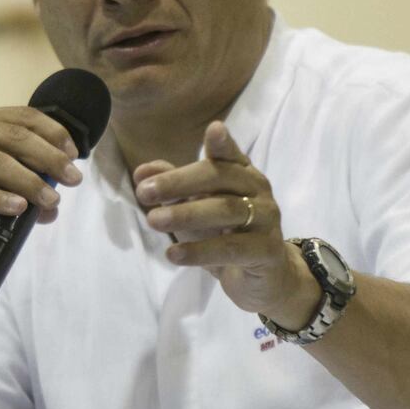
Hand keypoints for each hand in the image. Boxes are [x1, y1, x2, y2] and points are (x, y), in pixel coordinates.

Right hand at [0, 106, 83, 248]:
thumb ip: (14, 186)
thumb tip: (54, 206)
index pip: (22, 116)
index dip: (53, 132)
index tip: (75, 154)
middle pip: (14, 136)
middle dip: (49, 157)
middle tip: (73, 179)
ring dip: (29, 181)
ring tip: (51, 200)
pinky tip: (18, 208)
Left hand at [134, 121, 317, 319]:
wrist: (263, 279)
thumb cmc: (227, 235)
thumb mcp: (197, 209)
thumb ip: (173, 187)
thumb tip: (142, 173)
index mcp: (243, 174)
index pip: (231, 155)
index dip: (223, 143)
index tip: (213, 129)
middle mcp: (259, 191)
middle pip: (221, 178)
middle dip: (180, 182)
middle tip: (144, 192)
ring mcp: (267, 220)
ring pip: (227, 211)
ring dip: (186, 214)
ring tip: (153, 221)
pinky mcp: (267, 251)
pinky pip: (232, 249)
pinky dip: (201, 251)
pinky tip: (174, 254)